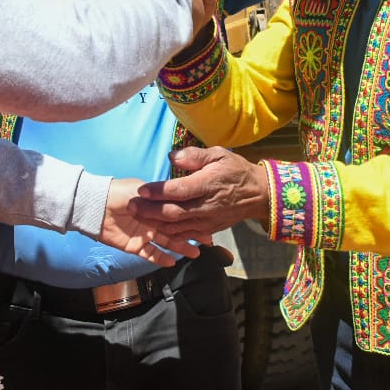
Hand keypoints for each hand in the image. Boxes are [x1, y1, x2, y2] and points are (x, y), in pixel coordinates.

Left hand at [100, 178, 202, 266]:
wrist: (96, 207)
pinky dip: (161, 259)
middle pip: (176, 229)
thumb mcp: (142, 189)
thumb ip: (160, 196)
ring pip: (167, 243)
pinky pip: (151, 254)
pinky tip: (173, 262)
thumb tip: (178, 197)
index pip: (177, 212)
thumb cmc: (118, 193)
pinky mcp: (135, 246)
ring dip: (180, 248)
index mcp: (156, 205)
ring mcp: (145, 234)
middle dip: (191, 234)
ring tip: (195, 253)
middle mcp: (153, 220)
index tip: (206, 220)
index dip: (191, 216)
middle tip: (207, 240)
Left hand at [129, 147, 270, 239]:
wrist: (258, 194)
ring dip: (155, 224)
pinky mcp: (209, 230)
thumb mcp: (219, 154)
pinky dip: (169, 234)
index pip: (178, 190)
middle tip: (131, 205)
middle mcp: (206, 206)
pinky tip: (155, 229)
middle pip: (173, 212)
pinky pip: (185, 235)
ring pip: (176, 227)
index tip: (141, 189)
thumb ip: (195, 155)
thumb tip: (172, 156)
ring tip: (137, 218)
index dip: (158, 191)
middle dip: (149, 210)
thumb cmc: (235, 170)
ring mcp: (207, 221)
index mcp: (207, 184)